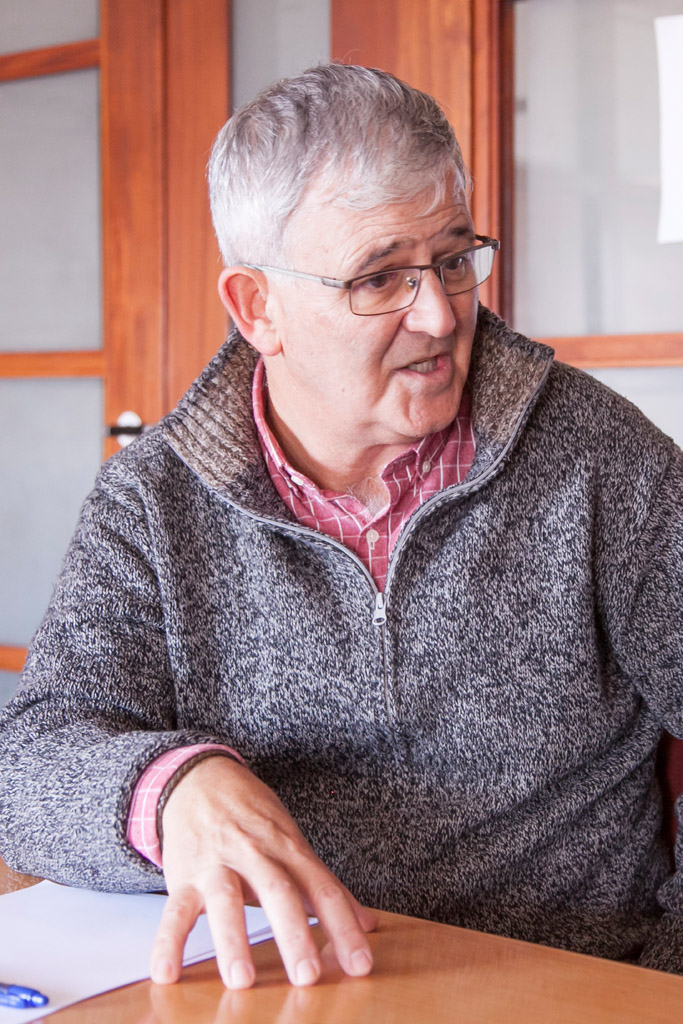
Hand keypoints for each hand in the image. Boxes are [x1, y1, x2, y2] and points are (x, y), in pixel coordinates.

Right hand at [150, 756, 376, 988]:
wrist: (201, 778)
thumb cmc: (254, 818)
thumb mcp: (293, 843)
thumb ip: (326, 886)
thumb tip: (370, 923)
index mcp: (289, 849)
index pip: (323, 888)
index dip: (344, 926)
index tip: (361, 966)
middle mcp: (256, 854)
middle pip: (279, 891)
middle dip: (294, 934)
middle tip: (307, 976)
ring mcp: (217, 864)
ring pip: (226, 899)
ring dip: (234, 940)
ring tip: (242, 980)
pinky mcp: (184, 875)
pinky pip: (174, 910)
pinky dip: (167, 943)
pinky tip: (166, 974)